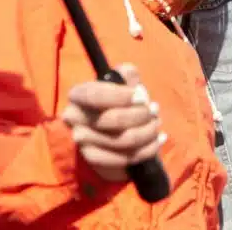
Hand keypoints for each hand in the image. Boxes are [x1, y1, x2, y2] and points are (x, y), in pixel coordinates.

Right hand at [61, 64, 164, 182]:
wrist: (112, 130)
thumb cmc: (119, 101)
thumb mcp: (123, 84)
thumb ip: (126, 75)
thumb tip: (129, 74)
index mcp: (78, 94)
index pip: (94, 95)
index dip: (119, 96)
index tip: (140, 97)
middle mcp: (74, 117)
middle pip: (111, 119)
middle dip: (140, 115)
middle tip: (154, 110)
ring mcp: (81, 140)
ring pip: (121, 140)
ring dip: (147, 132)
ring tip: (157, 124)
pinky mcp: (93, 158)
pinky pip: (123, 158)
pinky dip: (146, 150)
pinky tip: (158, 140)